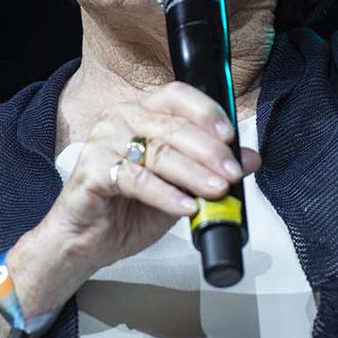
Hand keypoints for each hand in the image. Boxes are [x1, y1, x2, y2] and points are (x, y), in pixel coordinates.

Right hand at [42, 81, 260, 272]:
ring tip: (217, 190)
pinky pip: (136, 180)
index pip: (178, 96)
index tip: (231, 136)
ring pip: (158, 153)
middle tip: (232, 172)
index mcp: (143, 112)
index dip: (207, 112)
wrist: (86, 241)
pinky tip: (186, 206)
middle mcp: (122, 118)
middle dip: (209, 152)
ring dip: (193, 173)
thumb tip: (251, 159)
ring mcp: (104, 141)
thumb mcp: (180, 187)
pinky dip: (165, 194)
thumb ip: (210, 170)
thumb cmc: (128, 208)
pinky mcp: (92, 170)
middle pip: (173, 127)